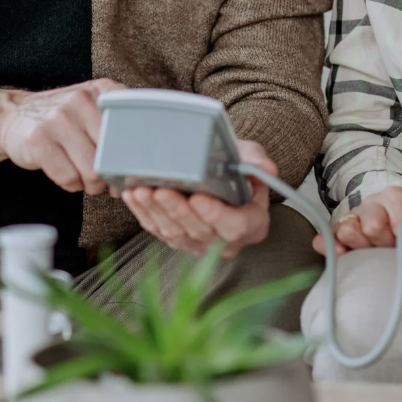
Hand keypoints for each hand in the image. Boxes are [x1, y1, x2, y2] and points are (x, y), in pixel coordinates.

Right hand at [0, 79, 124, 194]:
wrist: (14, 116)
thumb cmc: (62, 118)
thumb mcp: (93, 106)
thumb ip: (121, 121)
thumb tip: (149, 159)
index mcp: (102, 91)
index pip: (135, 126)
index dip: (136, 154)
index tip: (134, 167)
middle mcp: (81, 100)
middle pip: (114, 154)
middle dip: (113, 174)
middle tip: (108, 178)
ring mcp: (58, 119)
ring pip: (92, 171)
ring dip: (92, 184)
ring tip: (87, 178)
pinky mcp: (39, 140)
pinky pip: (68, 178)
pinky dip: (72, 184)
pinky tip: (68, 174)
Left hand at [121, 140, 273, 257]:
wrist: (222, 175)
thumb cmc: (238, 168)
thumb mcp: (251, 158)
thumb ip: (257, 162)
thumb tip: (267, 168)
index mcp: (252, 223)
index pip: (235, 226)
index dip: (216, 215)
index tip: (199, 198)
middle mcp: (226, 240)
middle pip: (200, 231)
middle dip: (178, 210)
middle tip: (162, 191)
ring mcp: (199, 243)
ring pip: (175, 233)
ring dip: (156, 212)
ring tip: (143, 191)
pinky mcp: (177, 239)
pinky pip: (158, 231)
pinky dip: (143, 214)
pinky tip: (134, 196)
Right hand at [313, 186, 401, 255]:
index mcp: (392, 197)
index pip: (397, 215)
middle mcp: (369, 206)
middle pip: (372, 226)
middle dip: (387, 243)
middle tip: (395, 250)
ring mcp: (352, 221)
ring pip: (347, 231)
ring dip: (363, 246)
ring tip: (375, 254)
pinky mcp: (338, 236)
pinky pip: (327, 239)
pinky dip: (332, 247)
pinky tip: (342, 255)